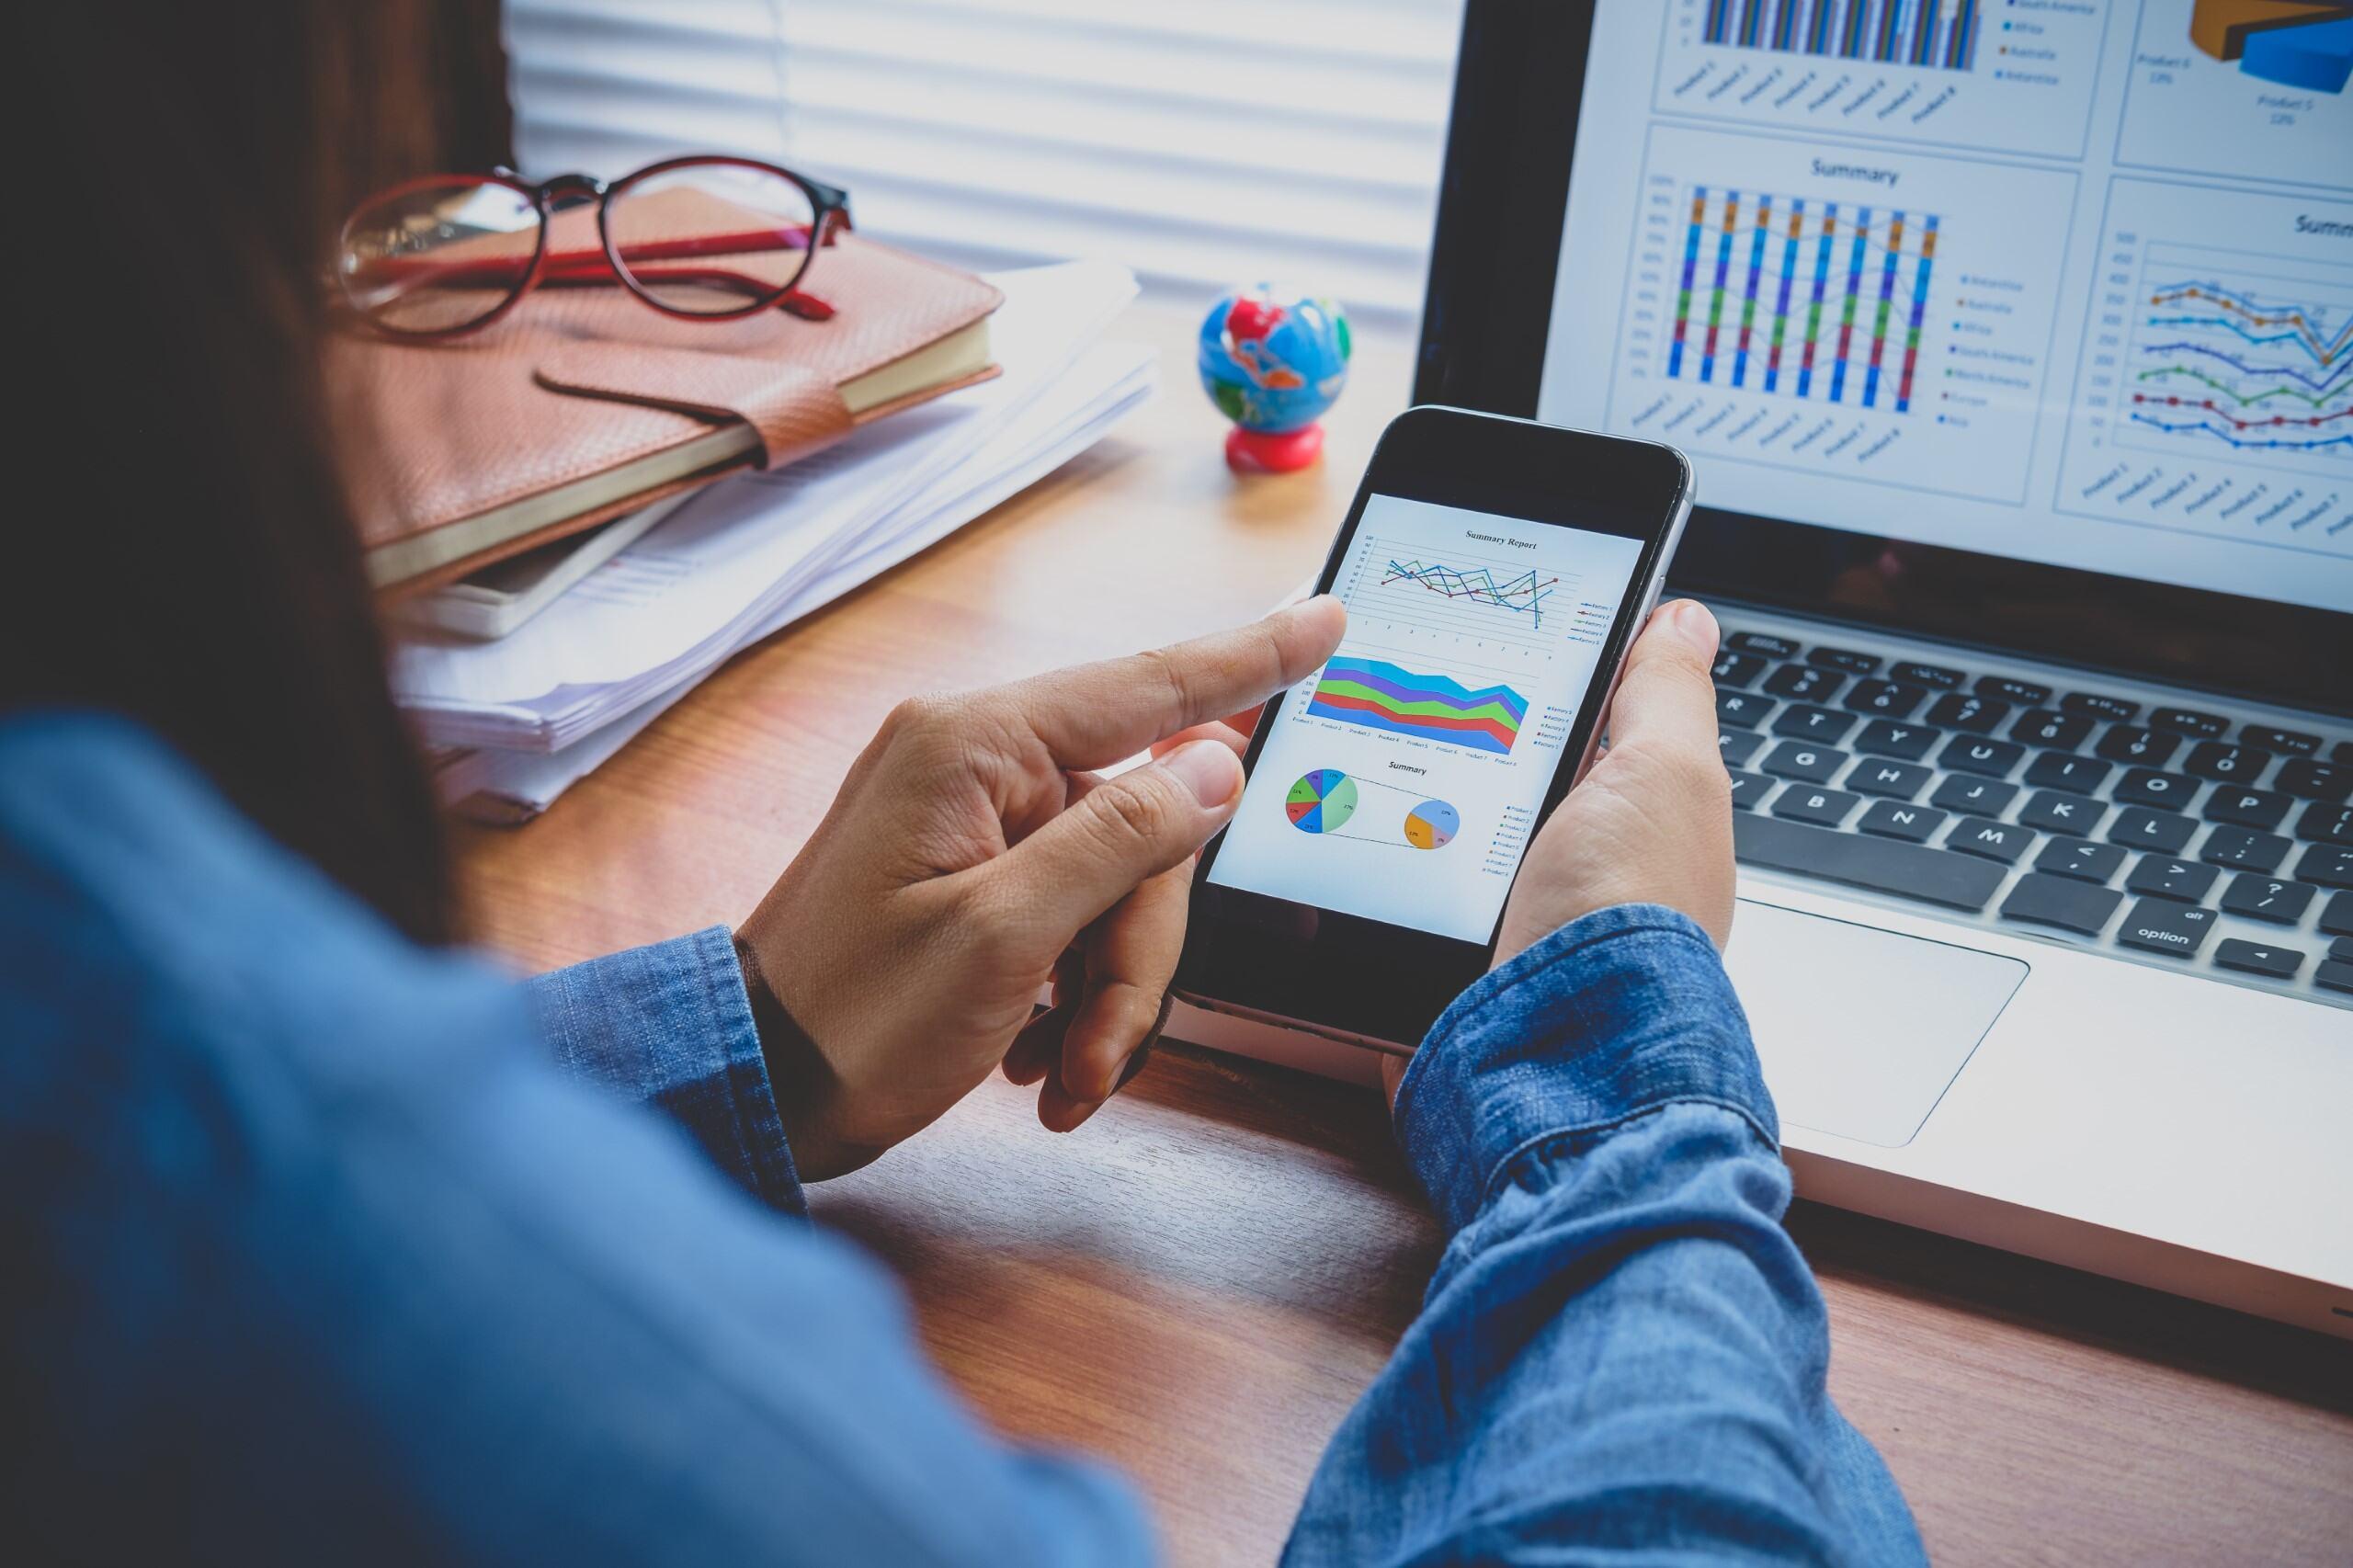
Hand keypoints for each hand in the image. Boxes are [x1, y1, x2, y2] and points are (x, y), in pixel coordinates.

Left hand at [737, 598, 1346, 1178]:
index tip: (1329, 620)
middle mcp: (975, 763)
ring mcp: (970, 820)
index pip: (1146, 687)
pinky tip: (1031, 1057)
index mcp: (975, 746)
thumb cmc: (853, 1020)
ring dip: (1104, 996)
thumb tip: (1216, 760)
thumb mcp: (1005, 934)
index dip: (1250, 659)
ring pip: (1115, 889)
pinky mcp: (968, 874)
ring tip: (1056, 1075)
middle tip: (1098, 1050)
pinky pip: (1071, 914)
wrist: (757, 1093)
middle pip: (1141, 828)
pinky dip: (1069, 995)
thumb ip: (1120, 837)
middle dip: (1135, 955)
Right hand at [1381, 599, 1733, 1100]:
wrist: (1553, 1058)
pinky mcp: (1442, 954)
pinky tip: (1336, 826)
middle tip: (1387, 686)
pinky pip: (1390, 883)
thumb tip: (1685, 619)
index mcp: (1634, 810)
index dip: (1531, 668)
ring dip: (1388, 792)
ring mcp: (1504, 909)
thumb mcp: (1664, 772)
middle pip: (1492, 760)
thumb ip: (1667, 694)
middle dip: (1442, 725)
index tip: (1468, 632)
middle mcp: (1576, 861)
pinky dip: (1363, 858)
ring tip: (1341, 746)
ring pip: (1430, 818)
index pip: (1582, 711)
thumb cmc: (1625, 925)